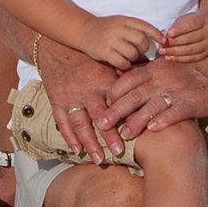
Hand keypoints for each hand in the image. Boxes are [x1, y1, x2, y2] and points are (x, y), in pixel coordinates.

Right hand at [35, 40, 127, 161]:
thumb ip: (127, 74)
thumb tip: (151, 81)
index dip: (126, 117)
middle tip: (119, 152)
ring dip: (89, 142)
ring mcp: (70, 97)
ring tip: (99, 158)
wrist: (56, 48)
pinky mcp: (57, 101)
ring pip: (80, 123)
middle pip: (99, 116)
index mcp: (103, 80)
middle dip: (109, 136)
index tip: (136, 132)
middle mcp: (87, 90)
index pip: (117, 102)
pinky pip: (62, 122)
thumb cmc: (88, 57)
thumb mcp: (108, 61)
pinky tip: (77, 150)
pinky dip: (69, 137)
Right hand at [79, 15, 166, 69]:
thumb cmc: (106, 28)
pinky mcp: (105, 52)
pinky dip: (125, 65)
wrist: (84, 30)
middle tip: (139, 51)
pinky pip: (122, 62)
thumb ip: (135, 28)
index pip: (145, 26)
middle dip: (143, 48)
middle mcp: (118, 29)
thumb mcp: (120, 22)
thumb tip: (157, 39)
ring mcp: (111, 41)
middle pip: (141, 40)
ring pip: (133, 53)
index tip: (164, 41)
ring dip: (133, 57)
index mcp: (124, 20)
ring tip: (127, 56)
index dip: (157, 34)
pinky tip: (121, 62)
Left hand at [107, 56, 207, 144]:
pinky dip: (164, 119)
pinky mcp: (192, 103)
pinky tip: (153, 129)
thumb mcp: (163, 69)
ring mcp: (178, 91)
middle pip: (136, 94)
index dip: (114, 92)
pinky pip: (176, 111)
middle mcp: (164, 79)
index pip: (129, 79)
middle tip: (102, 123)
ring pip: (154, 105)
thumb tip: (117, 81)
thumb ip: (143, 75)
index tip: (103, 104)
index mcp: (155, 69)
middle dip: (117, 110)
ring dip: (138, 120)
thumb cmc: (185, 74)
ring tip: (125, 134)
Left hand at [161, 10, 207, 60]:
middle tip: (161, 45)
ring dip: (175, 52)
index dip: (180, 29)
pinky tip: (169, 57)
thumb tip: (166, 37)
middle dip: (174, 42)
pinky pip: (191, 58)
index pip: (192, 24)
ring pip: (191, 50)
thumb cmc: (193, 22)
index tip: (168, 33)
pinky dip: (179, 59)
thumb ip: (177, 25)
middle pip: (191, 38)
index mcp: (204, 20)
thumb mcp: (186, 18)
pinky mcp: (205, 54)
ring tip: (162, 52)